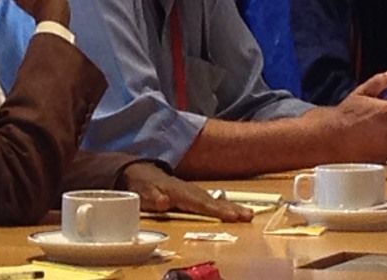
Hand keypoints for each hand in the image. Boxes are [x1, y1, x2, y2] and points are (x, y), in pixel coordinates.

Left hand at [119, 163, 252, 222]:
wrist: (138, 170)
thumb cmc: (140, 184)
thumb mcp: (141, 191)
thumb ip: (152, 197)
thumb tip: (163, 202)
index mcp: (177, 191)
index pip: (198, 202)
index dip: (215, 210)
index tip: (231, 216)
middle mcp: (188, 190)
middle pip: (211, 200)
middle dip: (230, 208)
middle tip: (248, 215)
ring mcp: (191, 190)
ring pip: (213, 199)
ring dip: (230, 207)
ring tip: (247, 215)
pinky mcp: (192, 194)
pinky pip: (210, 200)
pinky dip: (223, 205)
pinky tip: (233, 210)